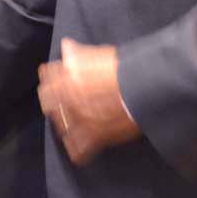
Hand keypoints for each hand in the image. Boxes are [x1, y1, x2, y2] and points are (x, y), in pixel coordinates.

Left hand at [38, 38, 140, 165]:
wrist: (149, 88)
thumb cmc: (127, 70)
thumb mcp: (102, 55)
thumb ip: (80, 54)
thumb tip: (66, 47)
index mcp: (68, 77)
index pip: (47, 78)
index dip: (50, 80)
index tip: (52, 82)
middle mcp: (69, 98)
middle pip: (49, 104)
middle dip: (54, 103)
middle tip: (62, 105)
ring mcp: (80, 119)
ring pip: (61, 127)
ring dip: (65, 125)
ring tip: (71, 125)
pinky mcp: (95, 137)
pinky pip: (77, 150)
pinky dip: (77, 150)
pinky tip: (78, 149)